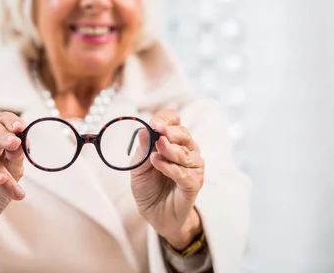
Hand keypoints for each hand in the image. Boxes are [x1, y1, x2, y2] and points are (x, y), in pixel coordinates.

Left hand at [130, 109, 204, 249]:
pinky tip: (158, 164)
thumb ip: (143, 149)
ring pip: (186, 153)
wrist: (154, 214)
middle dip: (170, 133)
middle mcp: (186, 150)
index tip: (154, 124)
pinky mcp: (194, 184)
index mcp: (172, 141)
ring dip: (170, 151)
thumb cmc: (148, 187)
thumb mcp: (138, 166)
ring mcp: (193, 167)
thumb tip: (144, 130)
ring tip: (155, 154)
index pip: (174, 120)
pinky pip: (185, 173)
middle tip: (158, 134)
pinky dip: (171, 168)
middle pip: (183, 133)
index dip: (165, 119)